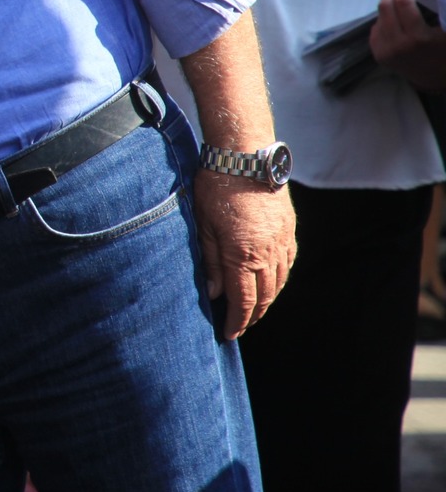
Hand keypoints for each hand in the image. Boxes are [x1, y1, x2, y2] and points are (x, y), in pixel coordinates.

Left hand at [193, 168, 296, 339]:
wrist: (245, 157)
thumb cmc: (216, 188)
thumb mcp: (203, 226)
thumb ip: (211, 262)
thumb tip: (215, 292)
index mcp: (243, 255)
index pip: (243, 301)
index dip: (237, 321)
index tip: (229, 334)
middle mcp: (268, 253)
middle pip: (264, 296)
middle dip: (252, 316)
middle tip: (239, 326)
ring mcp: (282, 241)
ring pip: (279, 283)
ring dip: (267, 300)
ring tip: (253, 310)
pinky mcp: (288, 230)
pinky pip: (287, 264)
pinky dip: (279, 280)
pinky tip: (269, 283)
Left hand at [371, 0, 445, 89]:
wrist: (434, 78)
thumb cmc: (444, 52)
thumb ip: (441, 10)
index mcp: (418, 38)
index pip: (403, 3)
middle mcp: (397, 44)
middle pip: (385, 7)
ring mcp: (384, 50)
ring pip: (379, 16)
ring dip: (388, 6)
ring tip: (399, 3)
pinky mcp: (377, 54)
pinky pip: (376, 28)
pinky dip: (384, 20)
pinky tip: (395, 20)